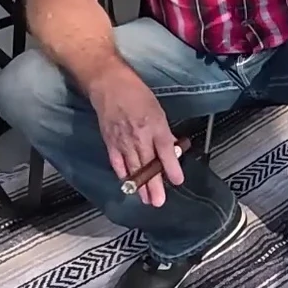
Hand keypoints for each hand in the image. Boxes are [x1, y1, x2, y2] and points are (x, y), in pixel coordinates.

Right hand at [86, 70, 181, 206]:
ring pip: (133, 168)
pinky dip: (123, 175)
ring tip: (146, 200)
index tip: (177, 181)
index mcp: (155, 126)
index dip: (171, 167)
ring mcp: (123, 141)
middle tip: (158, 202)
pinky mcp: (110, 142)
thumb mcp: (158, 110)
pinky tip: (128, 184)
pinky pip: (117, 163)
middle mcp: (140, 136)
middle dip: (153, 185)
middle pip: (148, 165)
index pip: (165, 151)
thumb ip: (165, 132)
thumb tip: (173, 149)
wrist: (109, 86)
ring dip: (139, 186)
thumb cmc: (137, 94)